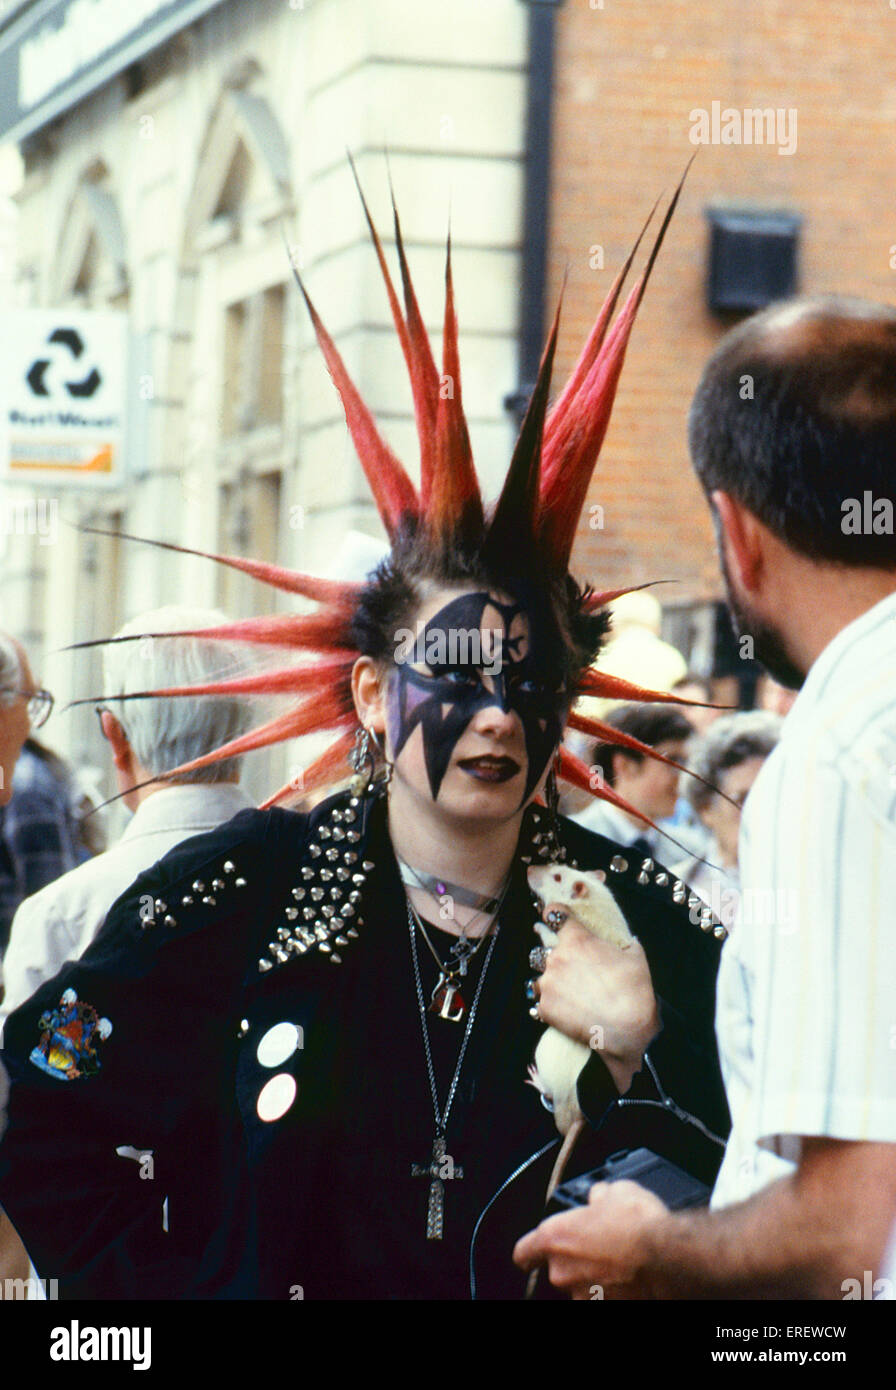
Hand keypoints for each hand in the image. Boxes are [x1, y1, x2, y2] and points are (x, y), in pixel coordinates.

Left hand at [513, 1178, 669, 1299]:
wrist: (668, 1258)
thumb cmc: (638, 1224)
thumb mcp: (616, 1191)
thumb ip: (597, 1198)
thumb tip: (598, 1199)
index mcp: (554, 1239)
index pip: (524, 1253)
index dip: (530, 1252)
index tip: (533, 1254)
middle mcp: (563, 1273)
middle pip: (559, 1270)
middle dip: (578, 1261)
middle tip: (602, 1248)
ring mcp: (584, 1298)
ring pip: (583, 1288)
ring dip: (597, 1279)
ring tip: (623, 1265)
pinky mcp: (607, 1311)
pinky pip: (607, 1299)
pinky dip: (616, 1293)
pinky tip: (633, 1280)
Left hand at [536, 910, 659, 1086]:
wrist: (627, 1029)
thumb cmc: (633, 990)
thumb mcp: (636, 956)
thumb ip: (625, 943)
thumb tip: (629, 940)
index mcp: (577, 940)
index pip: (554, 914)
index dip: (553, 914)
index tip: (552, 916)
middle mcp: (556, 958)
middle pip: (544, 948)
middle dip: (554, 955)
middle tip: (570, 967)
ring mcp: (548, 983)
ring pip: (540, 975)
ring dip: (550, 979)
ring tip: (566, 991)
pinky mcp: (545, 1007)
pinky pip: (540, 1001)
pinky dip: (550, 1004)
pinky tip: (564, 1009)